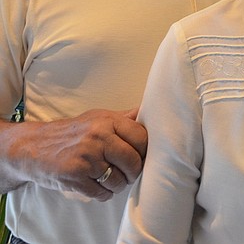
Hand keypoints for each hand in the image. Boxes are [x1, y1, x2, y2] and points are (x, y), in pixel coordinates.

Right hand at [0, 108, 147, 200]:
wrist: (31, 146)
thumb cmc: (71, 132)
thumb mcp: (97, 117)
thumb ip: (123, 118)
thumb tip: (150, 111)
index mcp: (107, 121)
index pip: (142, 138)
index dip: (145, 150)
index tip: (141, 155)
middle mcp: (98, 138)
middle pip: (134, 162)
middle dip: (134, 171)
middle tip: (128, 172)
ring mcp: (86, 158)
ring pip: (119, 180)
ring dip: (118, 185)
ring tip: (111, 179)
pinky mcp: (75, 177)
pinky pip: (102, 193)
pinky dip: (104, 194)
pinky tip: (98, 186)